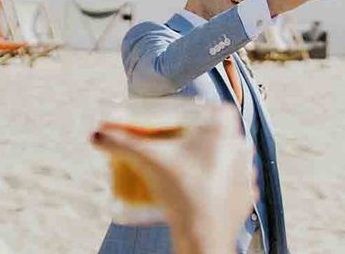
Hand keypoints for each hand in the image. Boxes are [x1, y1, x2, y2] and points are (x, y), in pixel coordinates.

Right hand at [91, 106, 254, 253]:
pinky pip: (231, 179)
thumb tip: (96, 134)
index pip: (195, 108)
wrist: (204, 235)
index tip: (159, 124)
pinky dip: (216, 181)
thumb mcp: (149, 160)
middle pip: (207, 132)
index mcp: (224, 121)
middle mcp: (240, 140)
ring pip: (221, 154)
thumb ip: (122, 143)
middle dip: (187, 138)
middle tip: (165, 147)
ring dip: (204, 159)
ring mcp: (247, 167)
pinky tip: (202, 184)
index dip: (175, 114)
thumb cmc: (182, 191)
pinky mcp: (247, 192)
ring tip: (181, 168)